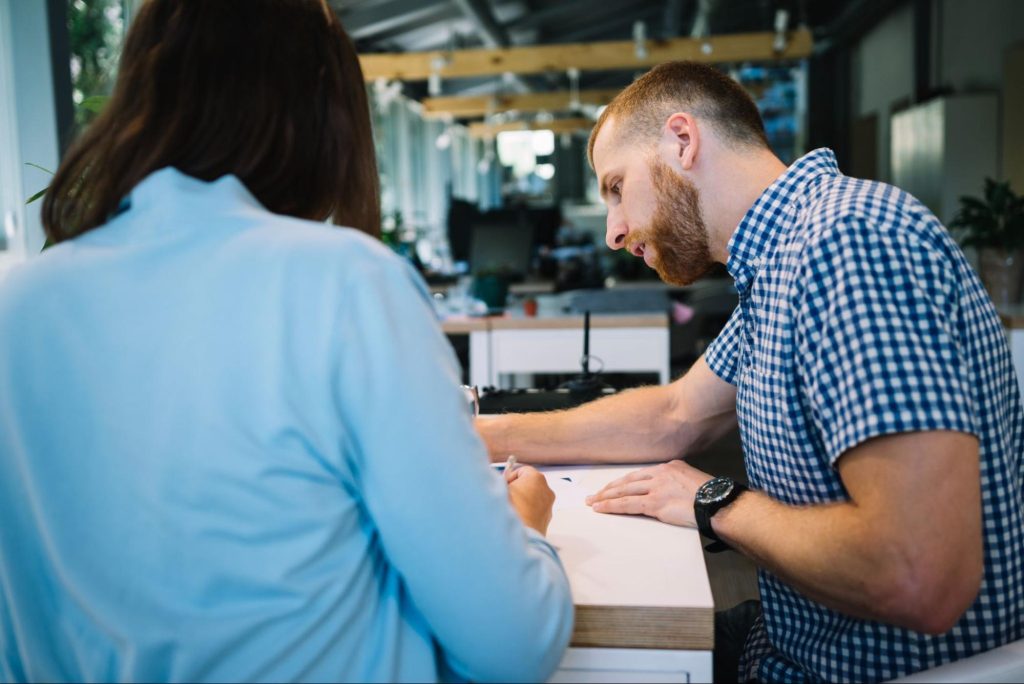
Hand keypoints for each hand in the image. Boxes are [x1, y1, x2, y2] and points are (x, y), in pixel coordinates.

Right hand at [506, 465, 554, 535]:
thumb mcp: (500, 490)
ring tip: (511, 510)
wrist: (521, 536)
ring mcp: (548, 505)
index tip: (504, 485)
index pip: (522, 470)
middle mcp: (546, 490)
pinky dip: (527, 513)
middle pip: (529, 484)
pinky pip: (535, 511)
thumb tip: (499, 482)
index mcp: (536, 478)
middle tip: (506, 496)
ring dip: (522, 502)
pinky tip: (517, 519)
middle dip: (518, 489)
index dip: (510, 477)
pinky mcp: (547, 519)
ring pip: (533, 498)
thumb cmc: (511, 513)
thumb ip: (500, 482)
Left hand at [585, 460, 712, 526]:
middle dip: (609, 488)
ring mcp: (657, 487)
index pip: (640, 474)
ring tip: (593, 502)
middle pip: (628, 480)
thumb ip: (676, 483)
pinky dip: (612, 506)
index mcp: (669, 467)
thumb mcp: (692, 481)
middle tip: (595, 494)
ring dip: (606, 497)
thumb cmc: (711, 497)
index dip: (624, 481)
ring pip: (624, 491)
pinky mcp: (655, 502)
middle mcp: (661, 474)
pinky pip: (628, 504)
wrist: (718, 503)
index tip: (613, 486)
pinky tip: (601, 508)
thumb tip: (668, 494)